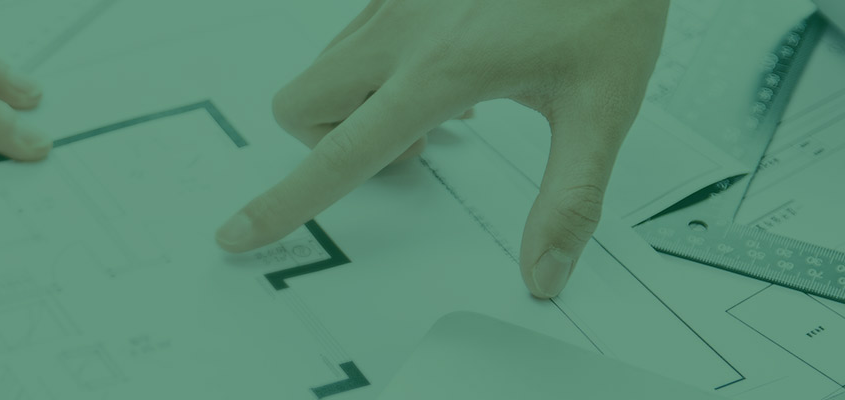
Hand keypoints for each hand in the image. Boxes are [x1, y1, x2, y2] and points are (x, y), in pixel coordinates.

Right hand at [215, 0, 668, 298]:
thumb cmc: (606, 2)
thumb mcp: (604, 106)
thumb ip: (570, 197)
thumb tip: (544, 270)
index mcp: (440, 72)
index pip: (339, 156)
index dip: (283, 203)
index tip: (238, 232)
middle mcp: (401, 33)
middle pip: (302, 106)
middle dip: (329, 141)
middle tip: (412, 145)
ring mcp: (394, 2)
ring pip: (323, 71)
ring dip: (357, 104)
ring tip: (445, 104)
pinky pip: (352, 37)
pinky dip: (378, 66)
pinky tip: (451, 62)